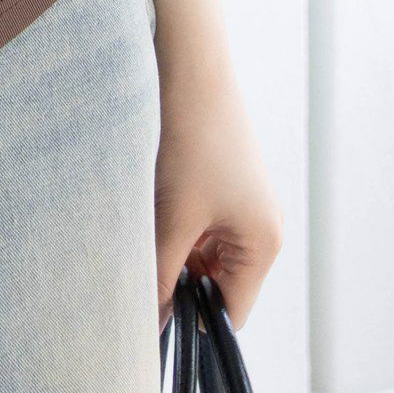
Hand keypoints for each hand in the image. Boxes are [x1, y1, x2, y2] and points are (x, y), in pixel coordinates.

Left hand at [153, 50, 283, 331]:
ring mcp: (238, 204)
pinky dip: (166, 222)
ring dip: (166, 248)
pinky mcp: (216, 183)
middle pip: (212, 281)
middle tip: (131, 273)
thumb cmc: (191, 140)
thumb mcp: (173, 215)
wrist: (189, 68)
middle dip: (173, 280)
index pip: (230, 310)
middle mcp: (258, 228)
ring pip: (195, 251)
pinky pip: (191, 222)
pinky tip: (142, 205)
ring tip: (136, 228)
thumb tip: (149, 322)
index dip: (192, 322)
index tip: (146, 324)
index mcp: (263, 244)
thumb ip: (160, 273)